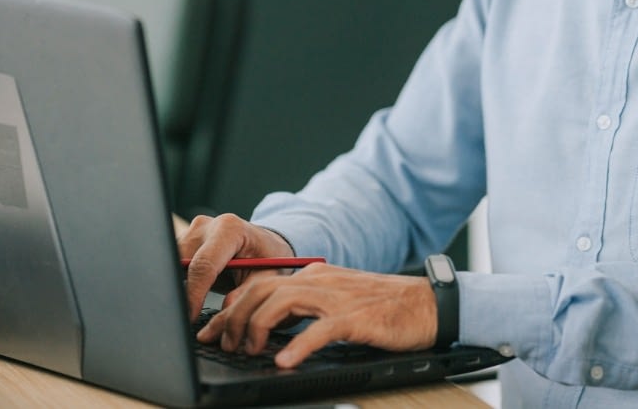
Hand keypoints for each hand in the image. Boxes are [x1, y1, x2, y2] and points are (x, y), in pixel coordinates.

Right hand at [178, 213, 295, 319]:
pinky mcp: (184, 239)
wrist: (263, 245)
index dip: (194, 294)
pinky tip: (189, 295)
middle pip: (182, 262)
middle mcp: (206, 225)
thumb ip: (246, 293)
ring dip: (179, 285)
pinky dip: (179, 281)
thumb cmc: (267, 259)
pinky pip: (173, 262)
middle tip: (186, 316)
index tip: (190, 316)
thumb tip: (226, 310)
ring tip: (191, 306)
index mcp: (229, 229)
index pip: (203, 265)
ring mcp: (192, 230)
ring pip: (173, 262)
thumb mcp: (265, 278)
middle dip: (182, 291)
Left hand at [196, 263, 435, 368]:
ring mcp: (336, 297)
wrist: (425, 305)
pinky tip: (284, 361)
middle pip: (262, 290)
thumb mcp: (334, 301)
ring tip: (246, 351)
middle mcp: (319, 281)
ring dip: (257, 328)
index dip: (230, 307)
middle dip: (233, 318)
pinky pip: (319, 330)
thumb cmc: (380, 309)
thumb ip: (303, 308)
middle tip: (219, 344)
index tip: (212, 330)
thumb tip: (265, 327)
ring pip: (282, 303)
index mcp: (312, 276)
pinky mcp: (355, 318)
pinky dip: (298, 345)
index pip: (259, 284)